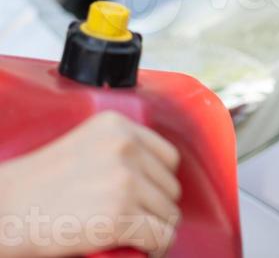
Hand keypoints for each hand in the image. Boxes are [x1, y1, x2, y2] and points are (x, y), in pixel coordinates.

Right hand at [0, 112, 180, 257]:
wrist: (7, 209)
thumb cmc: (39, 186)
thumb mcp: (85, 147)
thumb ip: (119, 152)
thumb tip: (152, 179)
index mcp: (117, 125)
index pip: (168, 156)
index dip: (159, 184)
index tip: (147, 200)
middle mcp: (126, 146)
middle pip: (170, 186)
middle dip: (156, 209)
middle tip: (137, 224)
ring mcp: (126, 180)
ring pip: (169, 214)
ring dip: (156, 230)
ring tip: (135, 238)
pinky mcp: (121, 216)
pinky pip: (161, 237)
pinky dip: (156, 249)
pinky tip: (141, 251)